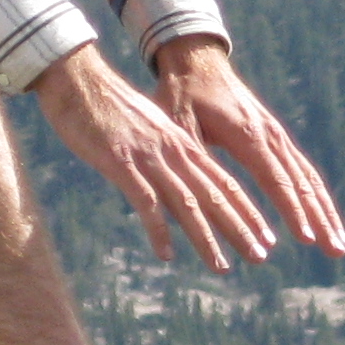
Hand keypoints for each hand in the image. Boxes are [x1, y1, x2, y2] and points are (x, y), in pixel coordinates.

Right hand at [28, 46, 278, 271]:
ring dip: (206, 237)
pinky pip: (146, 201)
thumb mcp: (149, 130)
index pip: (225, 182)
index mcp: (183, 144)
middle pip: (215, 195)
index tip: (266, 236)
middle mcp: (174, 151)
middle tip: (260, 256)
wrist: (78, 78)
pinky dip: (158, 229)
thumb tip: (178, 181)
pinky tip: (166, 254)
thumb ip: (167, 155)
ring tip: (221, 266)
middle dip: (240, 229)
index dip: (247, 211)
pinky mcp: (121, 162)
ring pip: (187, 203)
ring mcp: (149, 157)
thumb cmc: (110, 108)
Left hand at [155, 35, 344, 257]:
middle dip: (323, 220)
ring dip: (327, 214)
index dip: (292, 211)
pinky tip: (323, 219)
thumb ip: (191, 157)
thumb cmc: (181, 94)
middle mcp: (270, 136)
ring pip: (310, 179)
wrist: (197, 60)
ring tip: (339, 246)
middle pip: (304, 184)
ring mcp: (277, 135)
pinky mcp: (276, 137)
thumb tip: (194, 197)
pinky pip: (303, 170)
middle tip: (338, 252)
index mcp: (247, 135)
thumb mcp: (178, 124)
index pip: (276, 180)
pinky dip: (317, 198)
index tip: (306, 238)